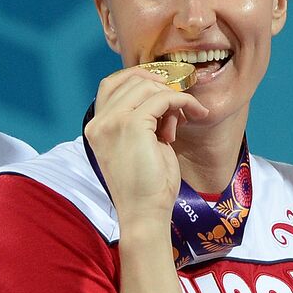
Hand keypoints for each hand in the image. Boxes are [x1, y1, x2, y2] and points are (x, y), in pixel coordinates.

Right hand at [84, 65, 208, 223]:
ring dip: (173, 98)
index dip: (140, 78)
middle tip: (178, 109)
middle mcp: (99, 122)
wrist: (145, 213)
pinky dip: (184, 102)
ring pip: (147, 86)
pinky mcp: (132, 125)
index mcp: (96, 127)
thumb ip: (144, 119)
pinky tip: (196, 114)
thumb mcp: (141, 145)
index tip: (164, 90)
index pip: (112, 84)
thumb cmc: (147, 186)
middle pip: (131, 80)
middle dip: (160, 88)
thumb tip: (166, 97)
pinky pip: (164, 98)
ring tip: (180, 123)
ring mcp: (113, 122)